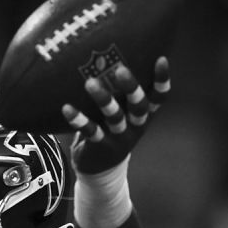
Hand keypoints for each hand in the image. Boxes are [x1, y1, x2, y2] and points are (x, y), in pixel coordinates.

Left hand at [61, 57, 170, 174]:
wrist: (99, 171)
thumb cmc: (107, 131)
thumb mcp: (118, 114)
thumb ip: (116, 93)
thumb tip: (102, 57)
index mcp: (142, 117)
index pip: (157, 98)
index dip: (161, 80)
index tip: (161, 59)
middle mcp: (135, 126)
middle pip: (138, 106)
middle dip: (132, 87)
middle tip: (121, 69)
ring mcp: (119, 138)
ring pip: (114, 117)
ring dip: (103, 99)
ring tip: (90, 83)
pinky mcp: (101, 147)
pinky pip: (90, 131)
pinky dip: (78, 120)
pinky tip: (66, 108)